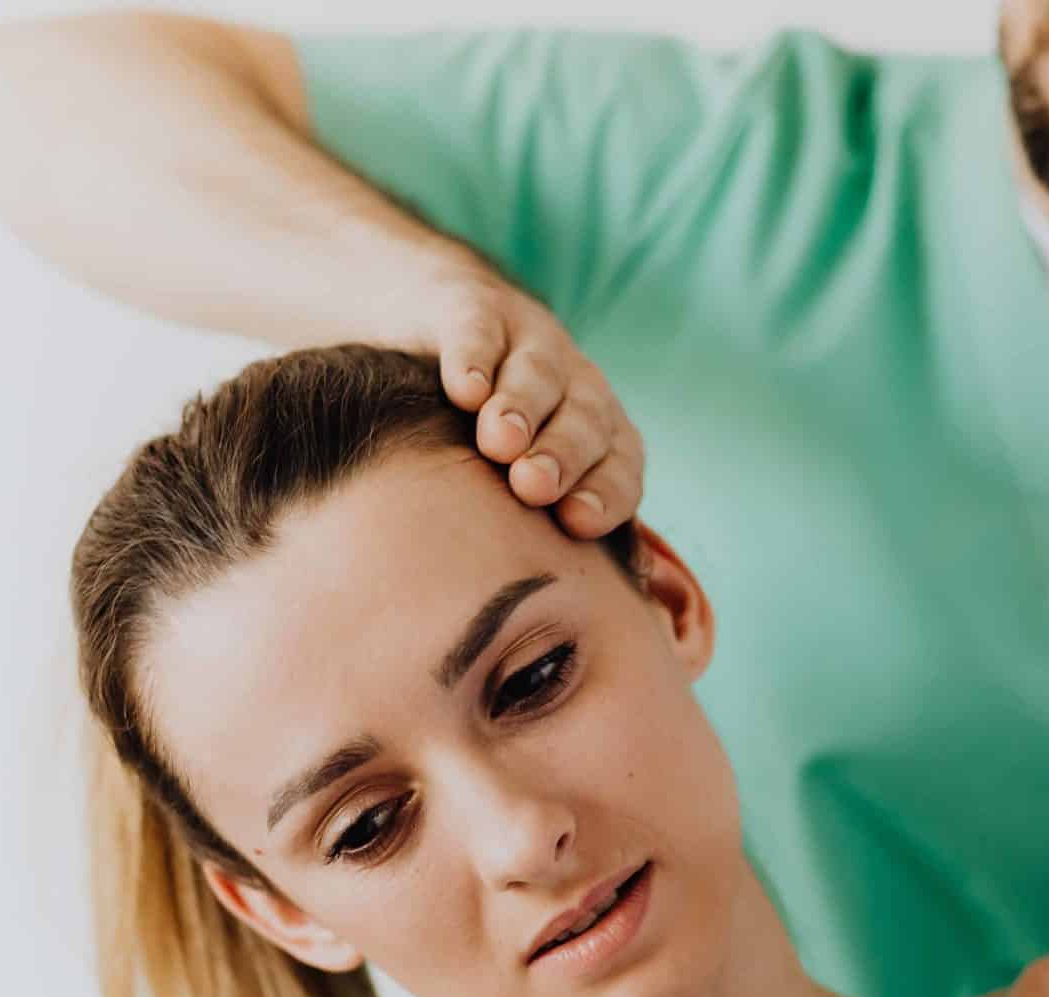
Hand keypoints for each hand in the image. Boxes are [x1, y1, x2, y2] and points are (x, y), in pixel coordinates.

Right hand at [426, 267, 646, 537]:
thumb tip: (554, 635)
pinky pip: (481, 330)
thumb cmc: (474, 447)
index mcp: (600, 437)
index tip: (576, 523)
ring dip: (524, 407)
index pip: (621, 468)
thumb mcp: (509, 494)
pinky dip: (474, 356)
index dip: (606, 493)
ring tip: (498, 439)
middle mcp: (576, 388)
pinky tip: (461, 387)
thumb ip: (536, 544)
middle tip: (533, 486)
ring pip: (541, 374)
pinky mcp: (476, 309)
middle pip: (587, 420)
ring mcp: (530, 343)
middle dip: (564, 454)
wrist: (427, 330)